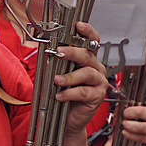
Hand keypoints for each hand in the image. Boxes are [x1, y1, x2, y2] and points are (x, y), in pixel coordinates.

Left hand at [57, 21, 109, 135]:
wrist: (68, 119)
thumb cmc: (64, 94)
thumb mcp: (59, 74)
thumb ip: (56, 63)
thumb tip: (46, 50)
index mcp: (88, 60)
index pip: (92, 41)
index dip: (88, 32)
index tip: (79, 25)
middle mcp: (96, 68)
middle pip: (87, 55)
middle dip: (72, 52)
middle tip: (58, 52)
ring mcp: (99, 82)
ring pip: (87, 73)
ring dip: (70, 76)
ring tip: (56, 81)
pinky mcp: (98, 96)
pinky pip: (84, 92)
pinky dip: (70, 93)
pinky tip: (60, 96)